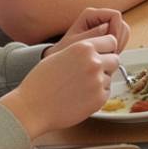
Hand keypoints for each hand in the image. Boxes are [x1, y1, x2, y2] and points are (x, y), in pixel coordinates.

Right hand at [1, 37, 119, 137]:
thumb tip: (100, 48)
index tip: (101, 55)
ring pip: (110, 77)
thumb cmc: (41, 82)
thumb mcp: (59, 55)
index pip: (111, 41)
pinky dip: (97, 95)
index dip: (106, 49)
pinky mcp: (99, 99)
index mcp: (83, 48)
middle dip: (106, 65)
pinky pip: (106, 92)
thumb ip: (81, 50)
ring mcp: (98, 81)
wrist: (32, 108)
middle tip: (90, 73)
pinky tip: (80, 97)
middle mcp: (94, 62)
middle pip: (115, 59)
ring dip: (100, 81)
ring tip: (79, 87)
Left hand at [44, 7, 129, 56]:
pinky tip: (108, 55)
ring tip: (108, 55)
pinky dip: (118, 47)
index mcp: (91, 14)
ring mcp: (104, 26)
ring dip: (120, 44)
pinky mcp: (107, 35)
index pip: (115, 15)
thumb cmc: (65, 50)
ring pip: (123, 32)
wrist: (60, 58)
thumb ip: (92, 35)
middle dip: (119, 39)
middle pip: (121, 24)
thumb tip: (106, 28)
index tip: (112, 44)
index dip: (116, 30)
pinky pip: (121, 39)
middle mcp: (99, 18)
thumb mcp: (77, 43)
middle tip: (111, 52)